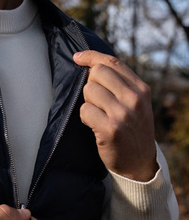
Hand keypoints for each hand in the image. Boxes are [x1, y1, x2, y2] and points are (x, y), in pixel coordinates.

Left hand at [73, 50, 157, 180]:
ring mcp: (122, 114)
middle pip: (97, 73)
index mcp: (141, 89)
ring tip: (97, 114)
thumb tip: (91, 64)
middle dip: (89, 84)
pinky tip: (94, 125)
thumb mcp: (136, 103)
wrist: (139, 163)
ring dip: (87, 102)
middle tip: (94, 100)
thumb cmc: (132, 129)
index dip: (91, 56)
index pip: (113, 63)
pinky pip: (85, 111)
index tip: (78, 57)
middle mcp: (134, 99)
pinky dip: (85, 117)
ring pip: (89, 91)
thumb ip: (121, 85)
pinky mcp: (110, 129)